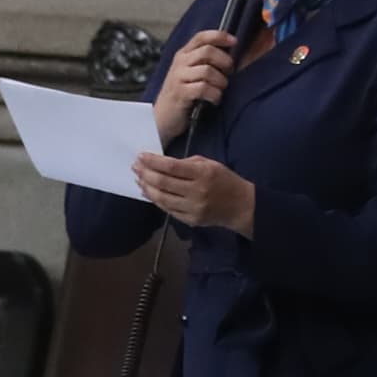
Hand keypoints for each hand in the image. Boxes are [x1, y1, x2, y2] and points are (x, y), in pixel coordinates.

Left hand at [136, 153, 256, 236]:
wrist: (241, 206)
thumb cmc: (225, 180)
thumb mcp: (210, 164)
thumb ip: (187, 163)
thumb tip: (162, 164)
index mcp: (203, 174)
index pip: (171, 167)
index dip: (153, 161)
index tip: (141, 156)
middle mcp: (197, 192)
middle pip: (163, 183)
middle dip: (145, 173)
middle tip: (135, 166)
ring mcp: (192, 208)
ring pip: (162, 198)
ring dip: (147, 187)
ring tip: (138, 179)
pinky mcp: (190, 220)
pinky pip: (167, 209)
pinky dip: (156, 200)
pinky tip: (149, 192)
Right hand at [150, 28, 242, 144]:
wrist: (163, 117)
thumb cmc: (182, 94)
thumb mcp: (190, 73)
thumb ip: (205, 61)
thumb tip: (230, 54)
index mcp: (183, 55)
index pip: (201, 37)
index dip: (219, 36)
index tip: (234, 41)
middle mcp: (180, 63)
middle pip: (208, 51)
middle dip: (224, 61)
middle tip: (229, 73)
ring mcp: (178, 77)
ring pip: (208, 70)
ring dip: (221, 81)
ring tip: (220, 89)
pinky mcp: (180, 93)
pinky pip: (204, 88)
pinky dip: (215, 94)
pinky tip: (214, 99)